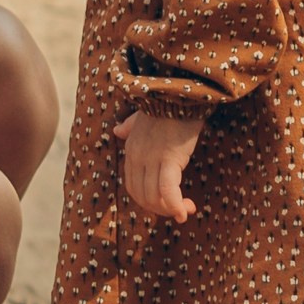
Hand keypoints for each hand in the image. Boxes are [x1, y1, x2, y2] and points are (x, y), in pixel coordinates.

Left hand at [117, 107, 204, 222]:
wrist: (180, 90)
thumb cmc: (167, 102)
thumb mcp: (143, 115)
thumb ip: (130, 126)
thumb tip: (117, 131)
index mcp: (131, 148)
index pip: (134, 186)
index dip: (149, 200)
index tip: (166, 202)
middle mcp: (137, 157)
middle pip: (143, 196)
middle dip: (160, 209)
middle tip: (179, 210)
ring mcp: (151, 159)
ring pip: (154, 197)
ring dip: (170, 210)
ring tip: (186, 210)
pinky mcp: (169, 159)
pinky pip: (168, 190)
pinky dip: (175, 205)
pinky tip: (184, 213)